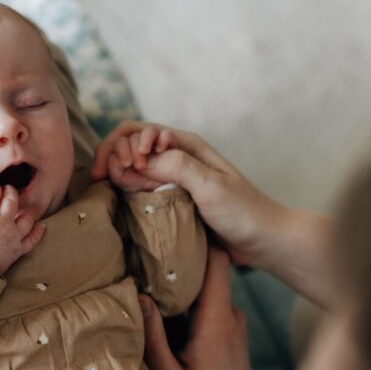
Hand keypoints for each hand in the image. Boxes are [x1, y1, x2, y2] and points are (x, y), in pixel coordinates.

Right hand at [0, 183, 45, 275]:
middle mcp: (2, 221)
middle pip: (12, 200)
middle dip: (10, 192)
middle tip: (8, 191)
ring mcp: (13, 235)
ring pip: (26, 218)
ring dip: (24, 212)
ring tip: (19, 211)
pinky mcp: (18, 250)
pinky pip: (32, 240)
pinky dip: (38, 232)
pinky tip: (41, 226)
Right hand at [93, 120, 278, 263]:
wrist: (262, 239)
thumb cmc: (243, 211)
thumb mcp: (211, 186)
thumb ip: (178, 167)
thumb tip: (141, 159)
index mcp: (185, 144)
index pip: (137, 130)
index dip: (122, 145)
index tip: (127, 169)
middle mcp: (175, 156)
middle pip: (128, 143)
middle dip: (113, 155)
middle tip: (107, 179)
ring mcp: (171, 177)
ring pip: (131, 165)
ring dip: (116, 171)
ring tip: (110, 187)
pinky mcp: (170, 197)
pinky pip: (139, 186)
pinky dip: (124, 187)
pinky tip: (119, 197)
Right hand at [139, 245, 263, 369]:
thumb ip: (153, 340)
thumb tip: (138, 296)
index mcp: (218, 325)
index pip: (217, 264)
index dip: (198, 238)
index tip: (172, 221)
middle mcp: (231, 319)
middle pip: (207, 272)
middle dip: (179, 258)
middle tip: (145, 241)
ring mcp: (232, 326)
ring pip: (204, 290)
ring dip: (180, 283)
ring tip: (147, 267)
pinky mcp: (229, 334)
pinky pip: (207, 306)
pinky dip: (186, 302)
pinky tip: (161, 302)